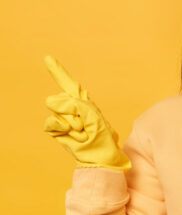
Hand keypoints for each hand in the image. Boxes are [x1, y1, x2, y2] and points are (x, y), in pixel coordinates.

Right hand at [43, 55, 131, 170]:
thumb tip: (50, 102)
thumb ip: (75, 105)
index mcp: (83, 101)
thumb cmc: (102, 136)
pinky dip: (62, 128)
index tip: (47, 58)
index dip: (57, 71)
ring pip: (59, 111)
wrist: (100, 156)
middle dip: (77, 112)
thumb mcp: (94, 116)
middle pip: (63, 98)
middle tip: (87, 125)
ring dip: (74, 123)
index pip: (69, 84)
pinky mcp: (55, 129)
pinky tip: (73, 135)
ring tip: (83, 132)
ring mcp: (62, 118)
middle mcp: (71, 107)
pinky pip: (51, 122)